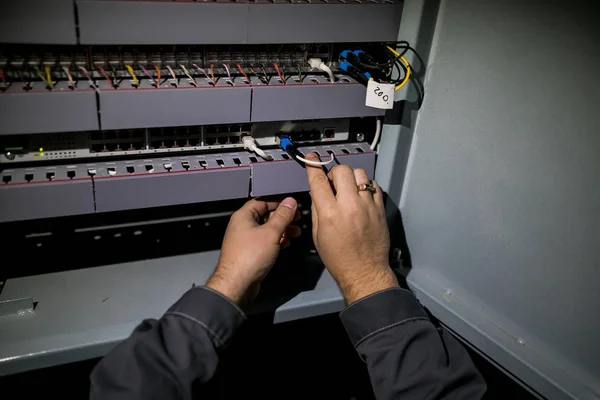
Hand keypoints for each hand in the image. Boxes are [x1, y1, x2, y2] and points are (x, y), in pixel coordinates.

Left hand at [206, 198, 299, 304]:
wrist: (237, 284)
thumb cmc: (249, 257)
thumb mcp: (271, 232)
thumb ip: (282, 216)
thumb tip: (290, 202)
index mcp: (243, 216)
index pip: (263, 201)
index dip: (279, 201)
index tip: (293, 204)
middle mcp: (243, 225)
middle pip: (266, 214)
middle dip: (283, 217)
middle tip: (297, 218)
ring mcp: (246, 239)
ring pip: (267, 229)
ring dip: (282, 229)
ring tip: (296, 232)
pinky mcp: (250, 252)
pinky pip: (265, 241)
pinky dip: (277, 240)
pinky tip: (286, 243)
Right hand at [306, 154, 397, 303]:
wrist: (364, 271)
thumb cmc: (338, 258)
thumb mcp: (318, 235)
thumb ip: (317, 209)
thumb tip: (317, 191)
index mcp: (330, 213)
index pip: (319, 180)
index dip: (313, 166)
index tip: (312, 158)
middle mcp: (350, 206)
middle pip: (342, 171)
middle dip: (334, 172)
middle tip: (332, 183)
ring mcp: (368, 206)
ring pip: (360, 174)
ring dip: (351, 177)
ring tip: (348, 188)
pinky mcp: (380, 209)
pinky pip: (374, 186)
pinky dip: (365, 186)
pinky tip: (361, 195)